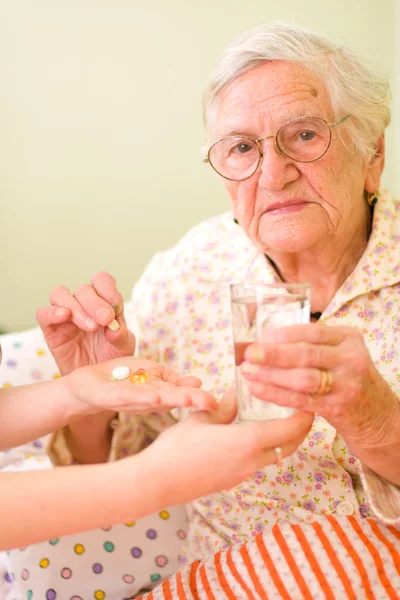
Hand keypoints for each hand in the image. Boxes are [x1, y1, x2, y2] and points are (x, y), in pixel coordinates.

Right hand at [36, 271, 134, 374]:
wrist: (95, 382)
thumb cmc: (110, 360)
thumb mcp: (123, 348)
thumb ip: (121, 335)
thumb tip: (114, 326)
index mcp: (104, 303)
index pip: (102, 281)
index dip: (107, 288)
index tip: (116, 306)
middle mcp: (84, 306)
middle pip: (83, 289)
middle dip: (95, 302)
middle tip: (105, 320)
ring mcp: (65, 316)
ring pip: (61, 295)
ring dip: (76, 307)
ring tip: (90, 327)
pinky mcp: (51, 330)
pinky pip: (43, 313)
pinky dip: (52, 312)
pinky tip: (64, 317)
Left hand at [66, 357, 216, 414]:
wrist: (84, 386)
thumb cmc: (120, 379)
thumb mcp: (151, 374)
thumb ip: (172, 381)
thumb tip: (198, 383)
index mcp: (158, 392)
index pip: (181, 394)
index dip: (198, 399)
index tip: (217, 402)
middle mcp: (147, 399)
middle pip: (171, 399)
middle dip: (190, 401)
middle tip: (210, 404)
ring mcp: (129, 399)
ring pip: (153, 399)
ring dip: (170, 399)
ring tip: (188, 399)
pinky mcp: (110, 397)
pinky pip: (128, 396)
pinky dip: (141, 396)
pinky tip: (155, 395)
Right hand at [142, 388, 313, 503]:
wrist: (157, 482)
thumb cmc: (176, 448)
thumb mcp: (201, 418)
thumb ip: (224, 406)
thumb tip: (237, 393)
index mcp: (248, 442)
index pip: (290, 429)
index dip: (304, 415)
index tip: (309, 400)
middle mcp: (252, 461)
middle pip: (289, 446)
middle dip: (300, 429)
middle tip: (301, 409)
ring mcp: (242, 474)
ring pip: (275, 456)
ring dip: (283, 439)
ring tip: (279, 419)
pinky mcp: (231, 481)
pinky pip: (259, 462)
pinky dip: (266, 448)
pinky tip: (253, 435)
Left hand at [241, 324, 399, 455]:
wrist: (377, 415)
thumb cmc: (348, 378)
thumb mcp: (340, 353)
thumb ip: (312, 345)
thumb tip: (264, 340)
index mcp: (349, 338)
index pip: (313, 331)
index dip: (283, 335)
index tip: (260, 337)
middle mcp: (351, 359)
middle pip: (306, 353)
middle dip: (273, 353)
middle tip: (248, 353)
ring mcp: (346, 385)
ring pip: (302, 378)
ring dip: (271, 375)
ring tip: (247, 371)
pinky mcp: (337, 408)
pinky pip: (301, 400)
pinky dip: (276, 394)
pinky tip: (257, 389)